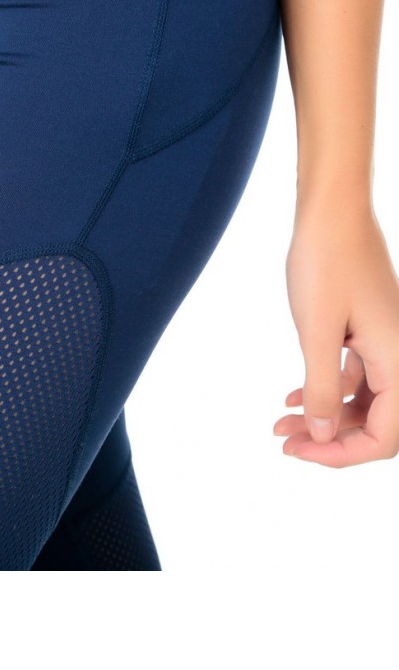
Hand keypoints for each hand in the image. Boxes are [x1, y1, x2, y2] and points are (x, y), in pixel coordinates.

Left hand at [273, 207, 398, 465]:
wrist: (331, 214)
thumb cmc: (324, 264)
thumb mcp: (317, 332)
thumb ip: (324, 387)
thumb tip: (326, 436)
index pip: (386, 437)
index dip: (342, 455)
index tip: (298, 452)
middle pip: (377, 422)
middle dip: (330, 438)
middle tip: (283, 441)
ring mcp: (388, 343)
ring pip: (364, 400)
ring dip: (325, 415)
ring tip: (281, 424)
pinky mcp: (371, 331)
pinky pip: (357, 375)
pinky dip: (327, 389)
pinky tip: (293, 396)